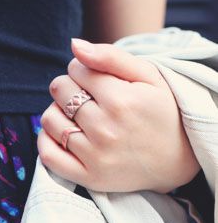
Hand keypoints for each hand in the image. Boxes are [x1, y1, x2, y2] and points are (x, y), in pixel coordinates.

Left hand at [37, 38, 200, 192]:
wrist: (176, 159)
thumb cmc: (160, 111)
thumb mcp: (149, 77)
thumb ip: (110, 56)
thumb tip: (74, 45)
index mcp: (122, 101)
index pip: (76, 69)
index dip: (83, 69)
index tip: (95, 78)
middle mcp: (106, 129)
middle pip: (59, 90)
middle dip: (69, 87)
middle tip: (87, 96)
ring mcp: (96, 156)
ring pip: (49, 119)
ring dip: (56, 112)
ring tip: (76, 115)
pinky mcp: (88, 177)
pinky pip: (48, 155)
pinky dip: (46, 140)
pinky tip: (61, 133)